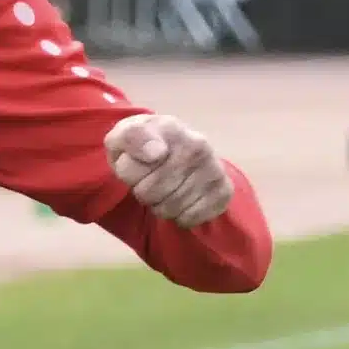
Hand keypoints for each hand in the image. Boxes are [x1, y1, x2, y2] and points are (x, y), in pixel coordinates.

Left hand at [104, 110, 237, 227]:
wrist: (176, 149)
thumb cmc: (144, 145)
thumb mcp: (124, 135)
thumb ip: (132, 137)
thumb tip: (156, 153)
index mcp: (173, 130)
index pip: (132, 171)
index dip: (128, 173)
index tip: (134, 162)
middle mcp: (199, 148)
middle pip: (151, 194)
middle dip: (143, 192)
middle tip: (150, 180)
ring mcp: (215, 170)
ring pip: (171, 209)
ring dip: (161, 206)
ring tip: (165, 189)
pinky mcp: (224, 192)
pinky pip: (190, 218)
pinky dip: (180, 216)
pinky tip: (181, 200)